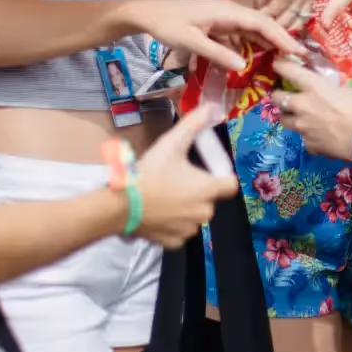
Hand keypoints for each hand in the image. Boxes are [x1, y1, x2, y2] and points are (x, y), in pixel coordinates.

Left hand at [118, 0, 302, 71]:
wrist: (148, 14)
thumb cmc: (167, 25)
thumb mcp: (190, 41)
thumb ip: (217, 53)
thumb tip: (244, 65)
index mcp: (228, 11)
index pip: (263, 23)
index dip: (282, 37)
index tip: (298, 51)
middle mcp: (231, 12)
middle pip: (264, 24)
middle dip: (282, 39)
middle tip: (300, 58)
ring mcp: (226, 18)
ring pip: (255, 29)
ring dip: (270, 42)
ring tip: (286, 59)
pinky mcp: (220, 25)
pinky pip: (243, 35)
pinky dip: (254, 45)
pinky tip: (260, 57)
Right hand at [131, 104, 239, 246]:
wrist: (120, 205)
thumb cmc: (149, 173)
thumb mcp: (171, 144)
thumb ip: (193, 125)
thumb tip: (212, 108)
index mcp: (208, 190)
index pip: (231, 184)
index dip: (221, 176)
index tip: (206, 171)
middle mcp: (204, 212)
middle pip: (210, 199)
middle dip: (197, 190)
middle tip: (175, 181)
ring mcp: (189, 230)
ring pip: (194, 215)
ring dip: (185, 207)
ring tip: (164, 196)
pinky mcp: (174, 243)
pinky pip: (179, 230)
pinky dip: (172, 223)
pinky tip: (158, 213)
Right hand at [247, 0, 320, 32]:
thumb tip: (274, 17)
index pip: (304, 14)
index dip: (290, 28)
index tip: (275, 38)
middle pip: (298, 20)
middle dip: (282, 34)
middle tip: (266, 44)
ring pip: (287, 19)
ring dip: (272, 29)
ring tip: (258, 38)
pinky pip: (275, 12)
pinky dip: (264, 19)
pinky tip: (253, 23)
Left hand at [270, 58, 351, 158]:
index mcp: (316, 88)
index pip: (290, 72)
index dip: (281, 65)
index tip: (278, 63)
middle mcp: (304, 107)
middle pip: (277, 99)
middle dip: (278, 95)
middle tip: (284, 93)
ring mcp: (305, 128)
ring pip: (284, 121)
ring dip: (288, 116)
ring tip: (296, 115)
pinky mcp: (311, 145)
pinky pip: (304, 139)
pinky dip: (308, 137)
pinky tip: (318, 135)